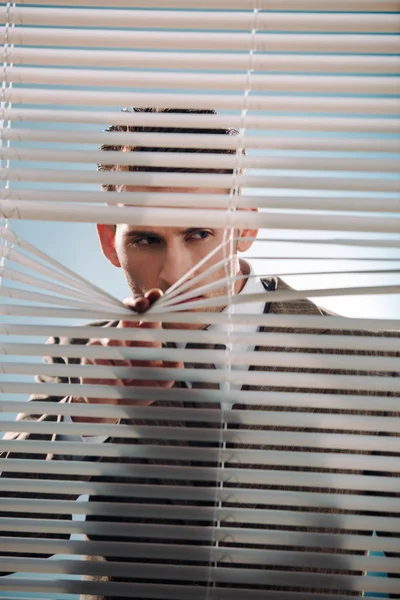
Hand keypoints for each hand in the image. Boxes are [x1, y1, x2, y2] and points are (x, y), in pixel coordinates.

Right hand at [71, 289, 182, 423]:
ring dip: (125, 360)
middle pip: (128, 313)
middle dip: (136, 304)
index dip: (150, 304)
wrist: (109, 409)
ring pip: (116, 340)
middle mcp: (123, 336)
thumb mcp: (155, 384)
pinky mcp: (91, 353)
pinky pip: (104, 358)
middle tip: (143, 303)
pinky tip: (116, 383)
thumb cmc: (133, 392)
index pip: (145, 317)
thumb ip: (166, 374)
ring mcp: (104, 343)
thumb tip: (178, 364)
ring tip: (128, 378)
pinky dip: (113, 372)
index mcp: (139, 339)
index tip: (156, 295)